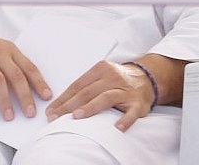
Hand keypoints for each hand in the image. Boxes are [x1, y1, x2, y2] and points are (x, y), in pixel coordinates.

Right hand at [0, 20, 51, 120]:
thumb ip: (10, 64)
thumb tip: (27, 89)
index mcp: (8, 49)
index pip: (28, 66)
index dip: (39, 82)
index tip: (47, 97)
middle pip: (16, 76)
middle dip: (25, 96)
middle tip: (30, 113)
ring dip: (5, 101)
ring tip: (9, 116)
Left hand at [46, 57, 171, 131]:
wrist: (147, 78)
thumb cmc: (116, 80)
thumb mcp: (100, 77)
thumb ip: (84, 87)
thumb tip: (61, 103)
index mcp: (99, 70)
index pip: (77, 85)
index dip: (63, 99)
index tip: (51, 110)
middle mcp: (112, 78)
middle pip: (87, 92)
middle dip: (69, 105)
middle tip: (56, 117)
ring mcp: (126, 90)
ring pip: (105, 98)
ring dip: (90, 108)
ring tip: (76, 117)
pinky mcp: (139, 103)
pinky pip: (132, 112)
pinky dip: (125, 120)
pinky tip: (117, 128)